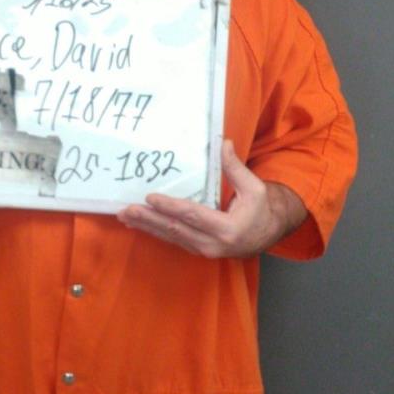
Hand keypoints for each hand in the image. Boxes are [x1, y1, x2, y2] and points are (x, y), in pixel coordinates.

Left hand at [116, 139, 305, 257]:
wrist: (268, 235)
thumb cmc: (261, 210)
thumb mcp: (254, 188)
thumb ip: (235, 168)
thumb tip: (222, 143)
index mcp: (227, 229)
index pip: (192, 215)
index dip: (170, 207)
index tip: (151, 198)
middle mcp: (212, 244)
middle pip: (175, 229)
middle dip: (149, 219)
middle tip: (127, 210)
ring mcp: (204, 250)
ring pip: (171, 237)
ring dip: (147, 226)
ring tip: (125, 216)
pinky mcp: (198, 250)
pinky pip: (173, 239)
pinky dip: (155, 231)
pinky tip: (139, 224)